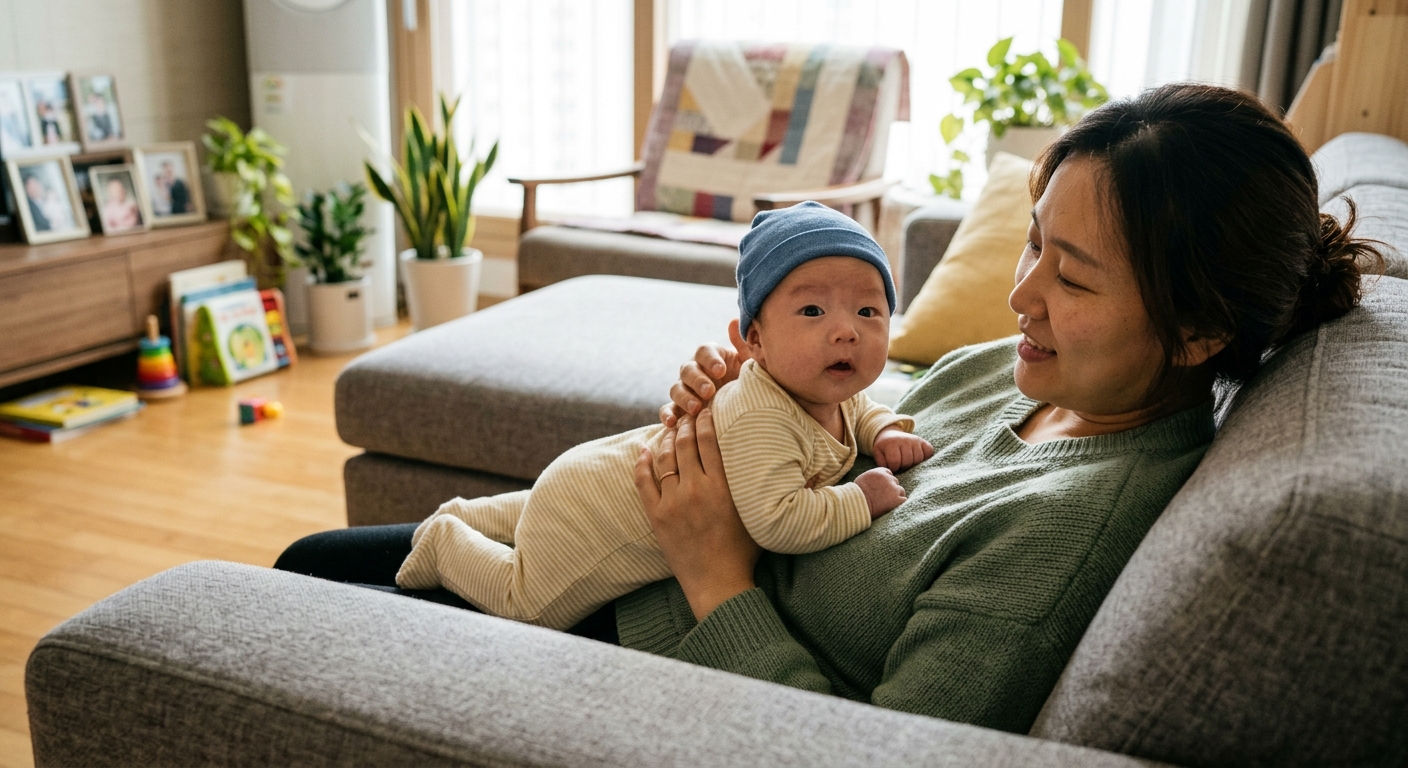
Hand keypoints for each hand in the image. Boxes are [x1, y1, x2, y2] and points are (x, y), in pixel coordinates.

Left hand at [635, 409, 760, 621]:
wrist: (718, 585)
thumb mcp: (761, 516)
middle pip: (685, 443)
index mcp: (722, 487)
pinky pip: (643, 481)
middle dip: (686, 423)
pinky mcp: (657, 516)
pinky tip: (644, 450)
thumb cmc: (744, 552)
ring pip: (664, 457)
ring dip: (665, 438)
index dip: (706, 420)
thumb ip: (778, 491)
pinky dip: (642, 462)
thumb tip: (813, 473)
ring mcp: (673, 503)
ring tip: (669, 427)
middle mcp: (696, 490)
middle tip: (687, 412)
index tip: (706, 409)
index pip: (710, 440)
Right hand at [660, 319, 750, 427]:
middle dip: (697, 380)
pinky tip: (672, 423)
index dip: (710, 359)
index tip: (721, 370)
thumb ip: (744, 345)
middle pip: (688, 369)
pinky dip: (666, 415)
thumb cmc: (750, 384)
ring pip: (676, 389)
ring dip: (684, 397)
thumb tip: (734, 322)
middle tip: (710, 391)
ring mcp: (685, 390)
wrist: (748, 410)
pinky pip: (668, 410)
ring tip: (697, 408)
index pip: (704, 351)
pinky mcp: (680, 410)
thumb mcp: (752, 366)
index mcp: (712, 357)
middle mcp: (695, 371)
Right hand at [855, 467, 905, 518]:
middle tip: (884, 497)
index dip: (886, 480)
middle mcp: (888, 478)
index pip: (888, 473)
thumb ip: (873, 477)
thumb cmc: (857, 494)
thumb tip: (876, 481)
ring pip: (901, 491)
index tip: (882, 487)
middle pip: (895, 482)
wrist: (858, 504)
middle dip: (891, 488)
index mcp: (879, 472)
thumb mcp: (863, 479)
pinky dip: (899, 503)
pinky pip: (903, 500)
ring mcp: (894, 489)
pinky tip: (892, 507)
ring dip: (896, 496)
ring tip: (887, 503)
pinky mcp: (897, 499)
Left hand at [873, 427, 933, 471]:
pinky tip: (917, 458)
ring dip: (913, 464)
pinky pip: (929, 452)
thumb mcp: (879, 455)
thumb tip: (892, 472)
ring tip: (907, 461)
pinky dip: (925, 457)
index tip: (892, 466)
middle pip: (908, 462)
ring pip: (919, 459)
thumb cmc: (885, 449)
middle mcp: (904, 440)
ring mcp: (915, 440)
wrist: (890, 435)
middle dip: (903, 466)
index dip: (893, 468)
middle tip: (900, 463)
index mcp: (890, 443)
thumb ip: (883, 464)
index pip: (895, 462)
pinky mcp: (923, 441)